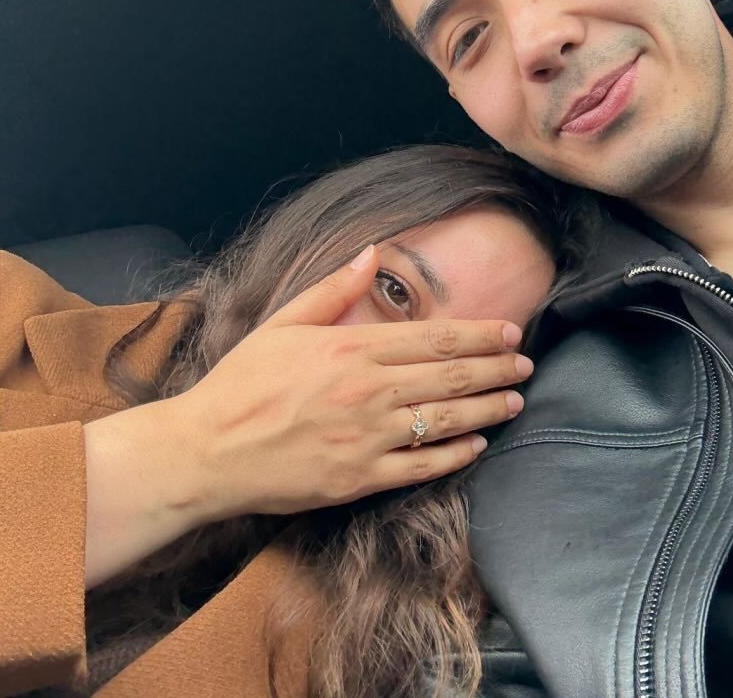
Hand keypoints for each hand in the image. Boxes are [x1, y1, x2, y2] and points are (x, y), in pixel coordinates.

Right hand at [165, 244, 533, 523]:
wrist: (205, 451)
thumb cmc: (241, 383)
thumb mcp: (283, 323)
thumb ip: (333, 290)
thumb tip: (372, 253)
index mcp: (352, 348)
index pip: (435, 338)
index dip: (480, 335)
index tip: (510, 331)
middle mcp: (368, 391)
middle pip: (451, 376)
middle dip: (496, 368)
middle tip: (527, 363)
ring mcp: (367, 438)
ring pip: (445, 420)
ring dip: (487, 409)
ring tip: (516, 400)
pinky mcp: (358, 480)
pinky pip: (420, 469)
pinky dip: (455, 456)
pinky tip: (477, 445)